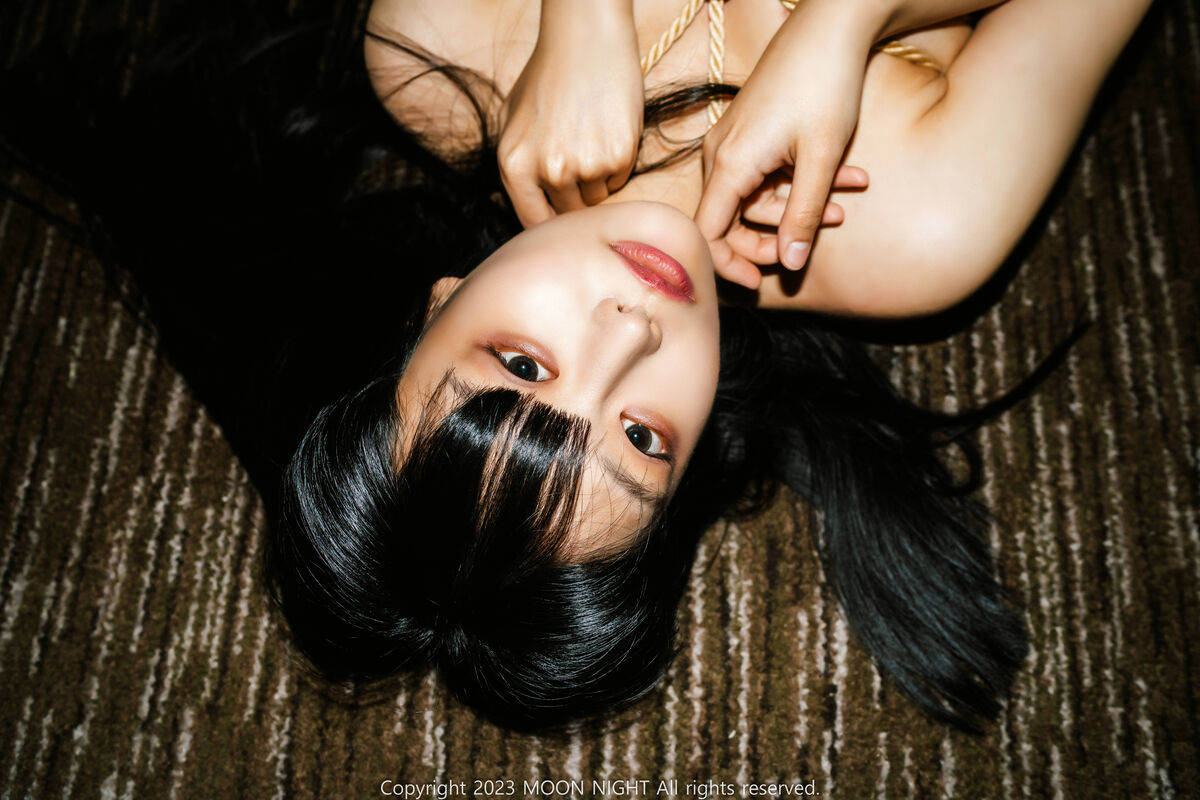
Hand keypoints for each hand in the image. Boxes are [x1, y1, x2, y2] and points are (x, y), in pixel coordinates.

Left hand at [497, 2, 642, 226]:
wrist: (587, 38)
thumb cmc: (547, 75)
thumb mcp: (511, 120)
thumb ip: (515, 167)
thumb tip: (527, 207)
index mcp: (514, 165)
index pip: (533, 222)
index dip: (548, 223)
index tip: (557, 218)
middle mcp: (548, 170)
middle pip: (568, 213)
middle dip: (573, 196)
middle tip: (577, 162)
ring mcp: (585, 165)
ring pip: (596, 199)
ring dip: (596, 181)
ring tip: (590, 139)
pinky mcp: (619, 155)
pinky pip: (619, 180)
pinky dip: (617, 164)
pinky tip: (607, 131)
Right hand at [694, 1, 874, 288]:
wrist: (829, 27)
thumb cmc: (825, 87)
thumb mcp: (820, 160)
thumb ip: (802, 215)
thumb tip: (788, 265)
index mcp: (728, 164)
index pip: (707, 234)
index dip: (727, 266)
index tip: (759, 282)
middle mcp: (720, 154)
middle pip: (728, 220)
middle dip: (771, 237)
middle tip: (808, 246)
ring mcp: (732, 141)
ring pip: (752, 197)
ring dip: (796, 207)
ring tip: (845, 205)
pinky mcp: (749, 132)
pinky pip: (763, 173)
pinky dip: (796, 183)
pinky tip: (846, 177)